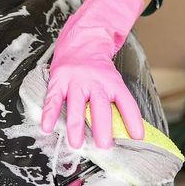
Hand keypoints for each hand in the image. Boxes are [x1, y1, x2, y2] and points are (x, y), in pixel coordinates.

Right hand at [41, 0, 144, 148]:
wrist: (82, 40)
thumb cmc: (98, 68)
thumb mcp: (113, 81)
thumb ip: (117, 104)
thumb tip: (128, 132)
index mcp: (112, 82)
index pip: (126, 102)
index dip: (133, 120)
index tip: (137, 137)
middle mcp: (95, 82)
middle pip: (100, 107)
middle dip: (102, 128)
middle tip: (104, 146)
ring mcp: (75, 81)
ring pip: (76, 106)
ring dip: (76, 127)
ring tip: (76, 144)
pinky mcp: (58, 80)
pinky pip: (53, 100)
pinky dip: (49, 115)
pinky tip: (47, 128)